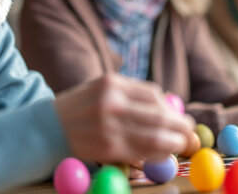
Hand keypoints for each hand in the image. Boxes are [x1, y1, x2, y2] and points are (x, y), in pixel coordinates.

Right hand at [54, 75, 193, 163]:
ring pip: (155, 136)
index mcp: (111, 84)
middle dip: (180, 126)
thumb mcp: (100, 88)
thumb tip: (166, 105)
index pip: (153, 94)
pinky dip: (157, 153)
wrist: (47, 127)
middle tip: (190, 131)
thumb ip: (130, 94)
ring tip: (181, 143)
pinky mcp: (108, 148)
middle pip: (159, 115)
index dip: (170, 107)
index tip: (178, 115)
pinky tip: (162, 153)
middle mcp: (112, 103)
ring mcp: (110, 127)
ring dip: (174, 141)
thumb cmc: (79, 108)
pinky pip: (142, 152)